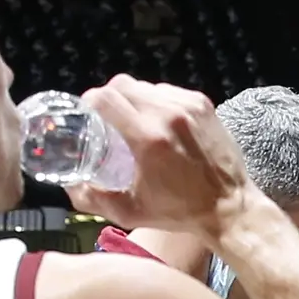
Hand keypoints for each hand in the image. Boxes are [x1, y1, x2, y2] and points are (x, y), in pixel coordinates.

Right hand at [79, 76, 244, 238]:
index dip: (89, 102)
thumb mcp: (130, 212)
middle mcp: (168, 114)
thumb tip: (70, 185)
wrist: (229, 207)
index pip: (105, 98)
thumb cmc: (179, 213)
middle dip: (108, 97)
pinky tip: (158, 121)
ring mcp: (188, 106)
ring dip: (133, 99)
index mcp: (148, 138)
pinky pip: (168, 91)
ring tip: (133, 121)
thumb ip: (93, 199)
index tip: (86, 114)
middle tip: (106, 117)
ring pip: (146, 86)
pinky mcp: (203, 104)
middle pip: (122, 84)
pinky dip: (157, 101)